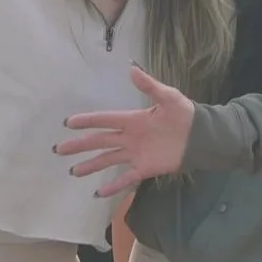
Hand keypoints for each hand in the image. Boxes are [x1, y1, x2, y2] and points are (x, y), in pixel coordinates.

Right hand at [56, 65, 195, 196]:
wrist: (201, 136)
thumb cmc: (184, 115)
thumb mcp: (169, 97)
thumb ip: (149, 86)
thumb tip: (132, 68)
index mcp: (133, 120)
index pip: (105, 120)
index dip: (87, 121)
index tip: (68, 123)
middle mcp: (130, 137)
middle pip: (100, 141)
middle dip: (80, 145)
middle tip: (60, 149)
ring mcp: (135, 154)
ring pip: (107, 160)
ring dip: (91, 165)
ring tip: (74, 171)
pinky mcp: (144, 168)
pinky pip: (126, 178)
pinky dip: (113, 186)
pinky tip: (98, 193)